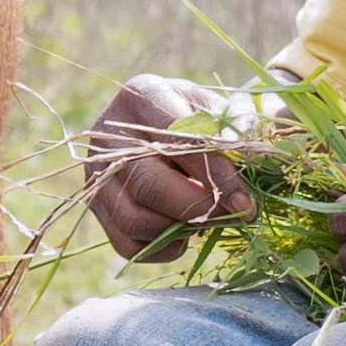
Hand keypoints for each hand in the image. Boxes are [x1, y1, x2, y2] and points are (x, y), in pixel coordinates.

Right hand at [83, 75, 259, 260]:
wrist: (176, 131)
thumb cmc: (205, 118)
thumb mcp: (225, 108)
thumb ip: (240, 126)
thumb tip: (249, 153)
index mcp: (142, 96)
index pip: (176, 140)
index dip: (214, 174)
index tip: (246, 201)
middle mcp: (107, 135)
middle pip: (147, 184)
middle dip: (197, 208)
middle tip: (235, 216)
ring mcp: (96, 175)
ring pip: (133, 219)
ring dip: (179, 229)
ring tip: (210, 219)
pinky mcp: (97, 209)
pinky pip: (128, 245)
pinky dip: (164, 248)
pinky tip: (188, 231)